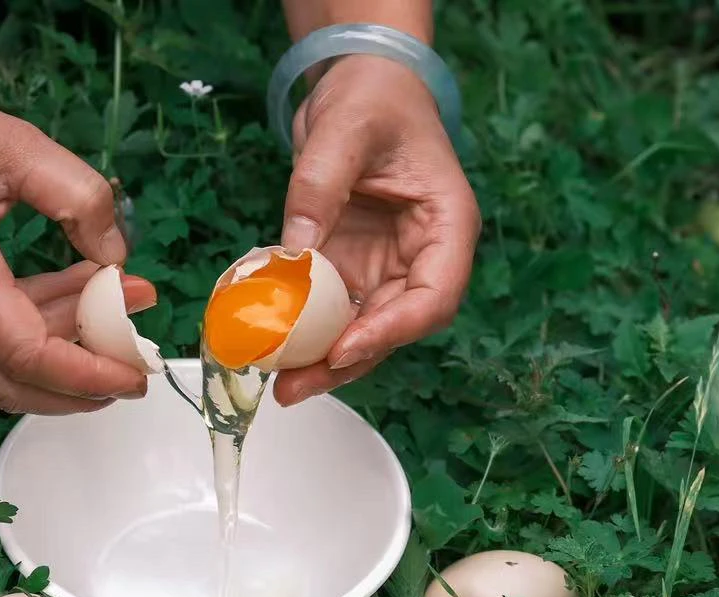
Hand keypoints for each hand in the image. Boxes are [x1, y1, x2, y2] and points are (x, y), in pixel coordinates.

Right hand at [0, 69, 154, 413]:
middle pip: (13, 386)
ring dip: (62, 353)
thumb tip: (117, 257)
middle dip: (80, 390)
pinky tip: (71, 295)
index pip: (27, 354)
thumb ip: (80, 196)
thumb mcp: (14, 144)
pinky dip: (32, 332)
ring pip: (0, 367)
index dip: (86, 374)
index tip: (133, 374)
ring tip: (119, 308)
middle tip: (132, 372)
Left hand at [275, 55, 480, 405]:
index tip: (341, 351)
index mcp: (446, 228)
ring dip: (321, 361)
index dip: (390, 332)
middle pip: (394, 328)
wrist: (360, 85)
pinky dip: (304, 332)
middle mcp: (421, 259)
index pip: (432, 298)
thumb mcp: (344, 128)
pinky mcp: (353, 270)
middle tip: (294, 389)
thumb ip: (319, 186)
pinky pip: (330, 312)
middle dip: (345, 363)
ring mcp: (386, 269)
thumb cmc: (371, 98)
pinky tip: (271, 348)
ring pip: (360, 330)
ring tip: (279, 385)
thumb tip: (293, 256)